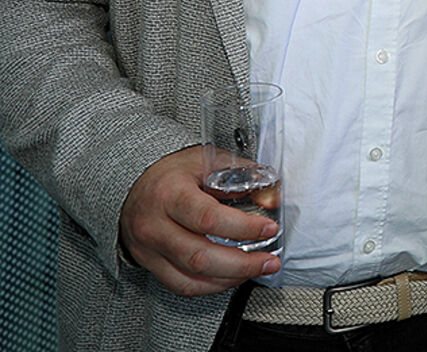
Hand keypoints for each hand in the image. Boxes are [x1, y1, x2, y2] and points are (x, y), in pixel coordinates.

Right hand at [118, 146, 281, 296]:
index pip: (208, 218)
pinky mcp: (148, 264)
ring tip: (257, 269)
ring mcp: (148, 249)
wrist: (133, 184)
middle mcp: (154, 225)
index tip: (270, 228)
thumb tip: (272, 198)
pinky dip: (210, 287)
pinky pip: (180, 286)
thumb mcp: (208, 161)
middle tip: (270, 260)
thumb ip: (243, 176)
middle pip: (200, 256)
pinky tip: (232, 277)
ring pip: (190, 278)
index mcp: (169, 193)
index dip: (243, 228)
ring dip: (230, 278)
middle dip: (242, 263)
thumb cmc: (175, 172)